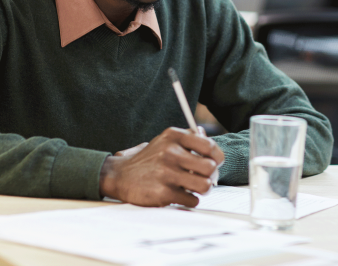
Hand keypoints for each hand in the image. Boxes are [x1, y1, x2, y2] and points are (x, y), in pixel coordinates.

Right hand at [99, 127, 223, 206]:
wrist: (120, 175)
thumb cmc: (149, 159)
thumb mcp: (166, 141)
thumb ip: (188, 140)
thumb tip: (210, 142)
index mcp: (173, 136)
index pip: (208, 146)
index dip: (217, 157)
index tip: (215, 162)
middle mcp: (170, 152)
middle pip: (210, 167)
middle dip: (212, 176)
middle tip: (207, 178)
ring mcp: (166, 173)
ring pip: (205, 185)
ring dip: (204, 189)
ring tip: (197, 188)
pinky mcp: (163, 192)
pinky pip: (192, 200)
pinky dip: (191, 200)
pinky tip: (182, 195)